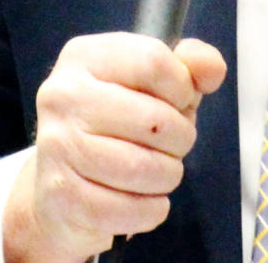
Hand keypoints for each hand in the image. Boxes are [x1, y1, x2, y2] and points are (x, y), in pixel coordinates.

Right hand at [3, 33, 225, 262]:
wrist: (62, 183)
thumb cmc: (118, 123)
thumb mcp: (156, 83)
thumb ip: (192, 64)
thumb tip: (212, 69)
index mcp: (86, 56)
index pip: (154, 61)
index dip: (183, 88)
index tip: (181, 102)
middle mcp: (63, 95)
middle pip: (154, 119)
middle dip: (180, 138)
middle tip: (174, 145)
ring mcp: (56, 145)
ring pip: (140, 168)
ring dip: (168, 175)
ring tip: (164, 171)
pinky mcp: (58, 195)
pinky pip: (123, 209)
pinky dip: (150, 210)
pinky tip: (148, 201)